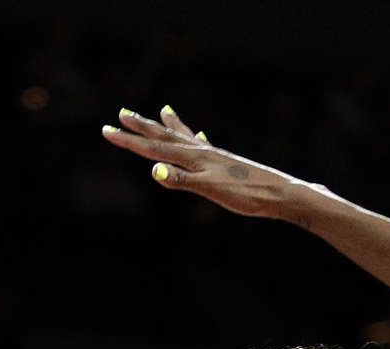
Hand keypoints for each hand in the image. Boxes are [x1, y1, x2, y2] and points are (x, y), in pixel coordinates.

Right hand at [101, 106, 316, 223]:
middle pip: (165, 136)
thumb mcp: (210, 190)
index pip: (154, 148)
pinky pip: (204, 146)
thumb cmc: (247, 196)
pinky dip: (195, 138)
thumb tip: (153, 170)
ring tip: (162, 110)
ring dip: (169, 126)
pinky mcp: (227, 163)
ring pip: (184, 137)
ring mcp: (215, 156)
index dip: (129, 141)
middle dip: (142, 127)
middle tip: (122, 112)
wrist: (282, 194)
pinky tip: (201, 136)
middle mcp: (202, 152)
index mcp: (194, 158)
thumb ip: (181, 180)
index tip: (107, 130)